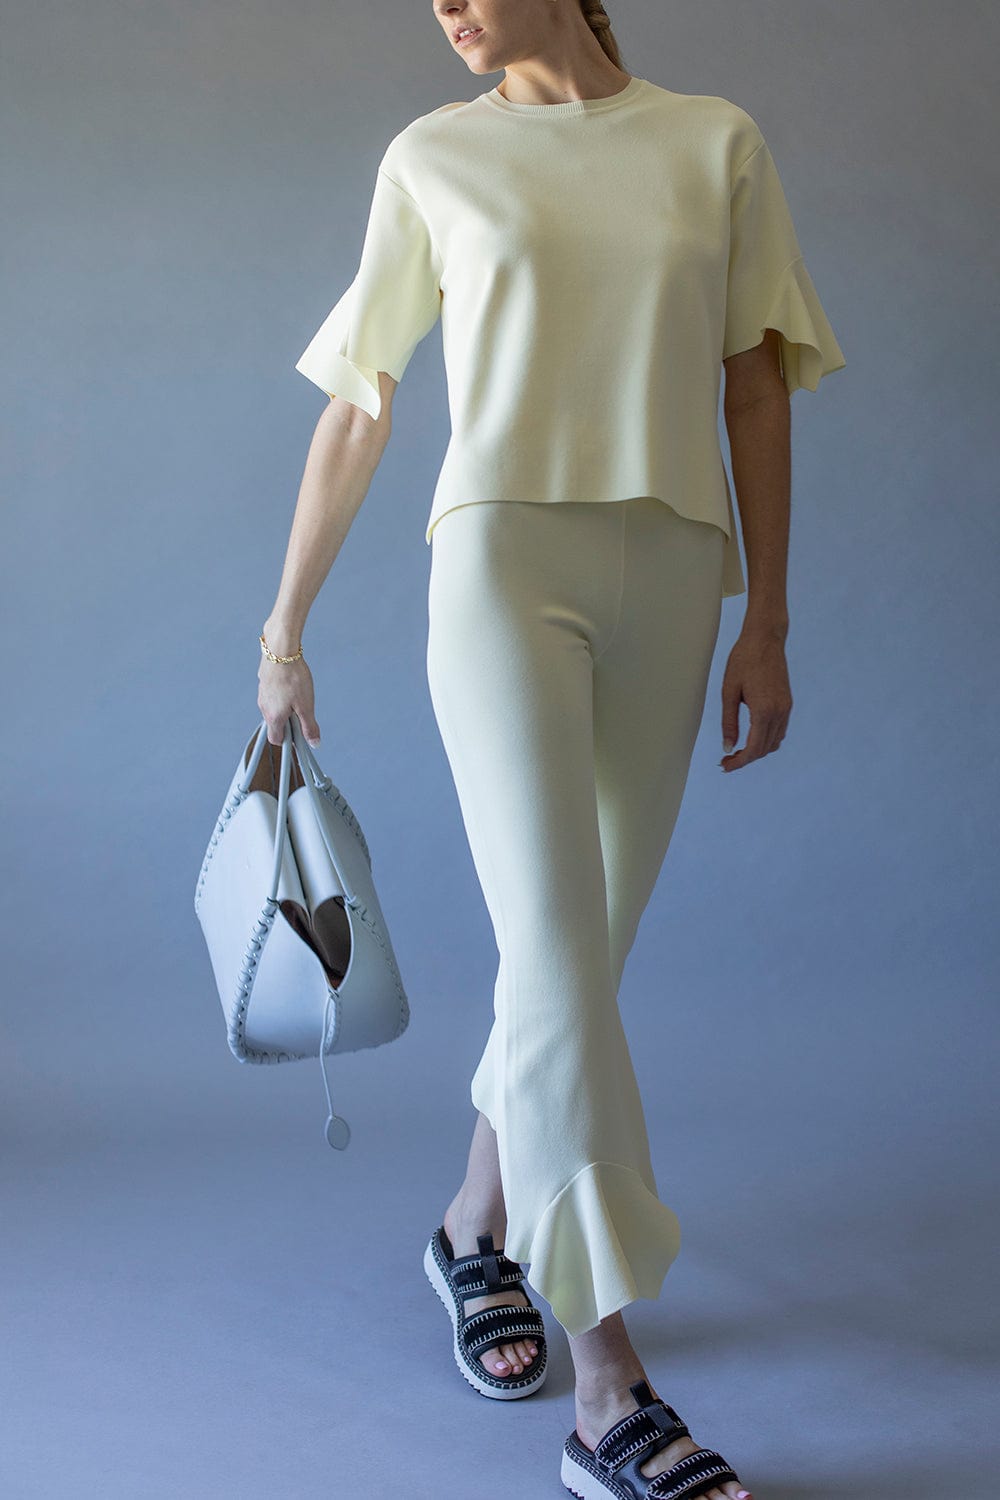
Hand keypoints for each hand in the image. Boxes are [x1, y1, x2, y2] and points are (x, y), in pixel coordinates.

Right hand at [257, 653, 321, 748]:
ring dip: (286, 708)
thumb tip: (314, 743)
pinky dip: (282, 696)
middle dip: (289, 723)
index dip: (289, 740)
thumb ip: (309, 727)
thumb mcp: (306, 706)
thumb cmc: (293, 678)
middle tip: (302, 710)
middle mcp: (264, 708)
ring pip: (274, 709)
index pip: (276, 740)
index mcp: (273, 717)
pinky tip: (291, 685)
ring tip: (298, 695)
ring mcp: (262, 695)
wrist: (280, 651)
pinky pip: (272, 697)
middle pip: (275, 724)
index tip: (300, 733)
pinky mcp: (263, 684)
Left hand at [719, 627, 791, 771]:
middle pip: (765, 749)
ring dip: (757, 751)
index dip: (739, 761)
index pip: (754, 748)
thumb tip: (728, 746)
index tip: (725, 765)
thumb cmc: (743, 660)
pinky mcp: (787, 703)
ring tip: (736, 752)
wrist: (765, 638)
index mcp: (764, 710)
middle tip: (726, 761)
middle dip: (746, 759)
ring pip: (774, 742)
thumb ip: (729, 722)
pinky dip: (766, 740)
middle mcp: (779, 712)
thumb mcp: (728, 691)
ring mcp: (786, 708)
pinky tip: (751, 738)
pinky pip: (779, 730)